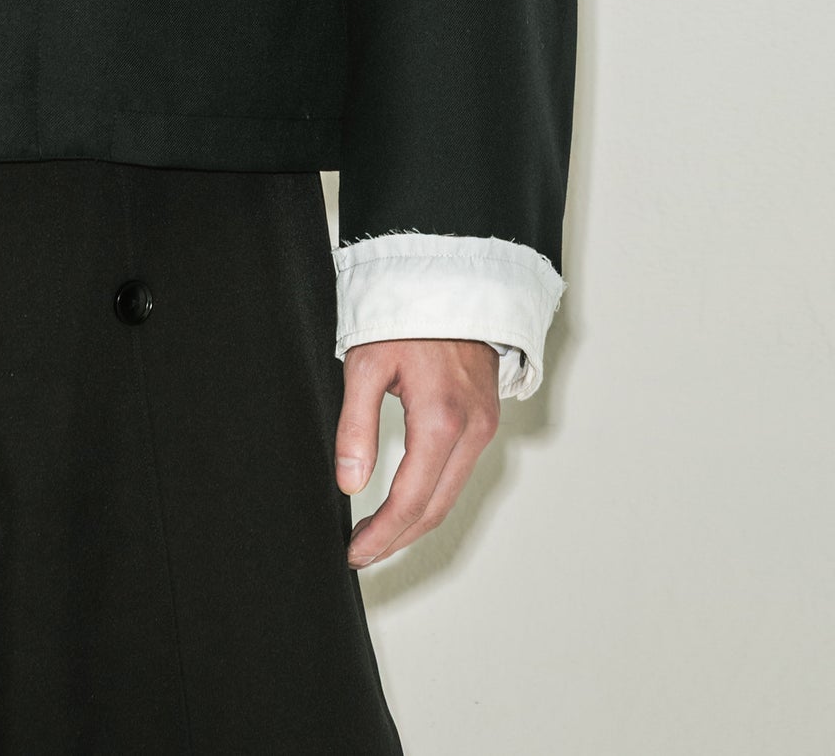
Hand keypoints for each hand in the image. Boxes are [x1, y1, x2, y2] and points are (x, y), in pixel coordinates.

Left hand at [335, 338, 499, 569]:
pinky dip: (433, 496)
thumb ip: (357, 425)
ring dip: (415, 522)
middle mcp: (471, 432)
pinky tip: (409, 501)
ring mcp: (484, 427)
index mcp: (442, 422)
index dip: (381, 534)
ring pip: (450, 495)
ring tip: (378, 535)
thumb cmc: (407, 316)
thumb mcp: (367, 364)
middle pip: (435, 509)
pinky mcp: (485, 419)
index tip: (355, 552)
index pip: (410, 500)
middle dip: (397, 539)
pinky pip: (459, 473)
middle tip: (361, 552)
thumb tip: (350, 483)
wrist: (452, 281)